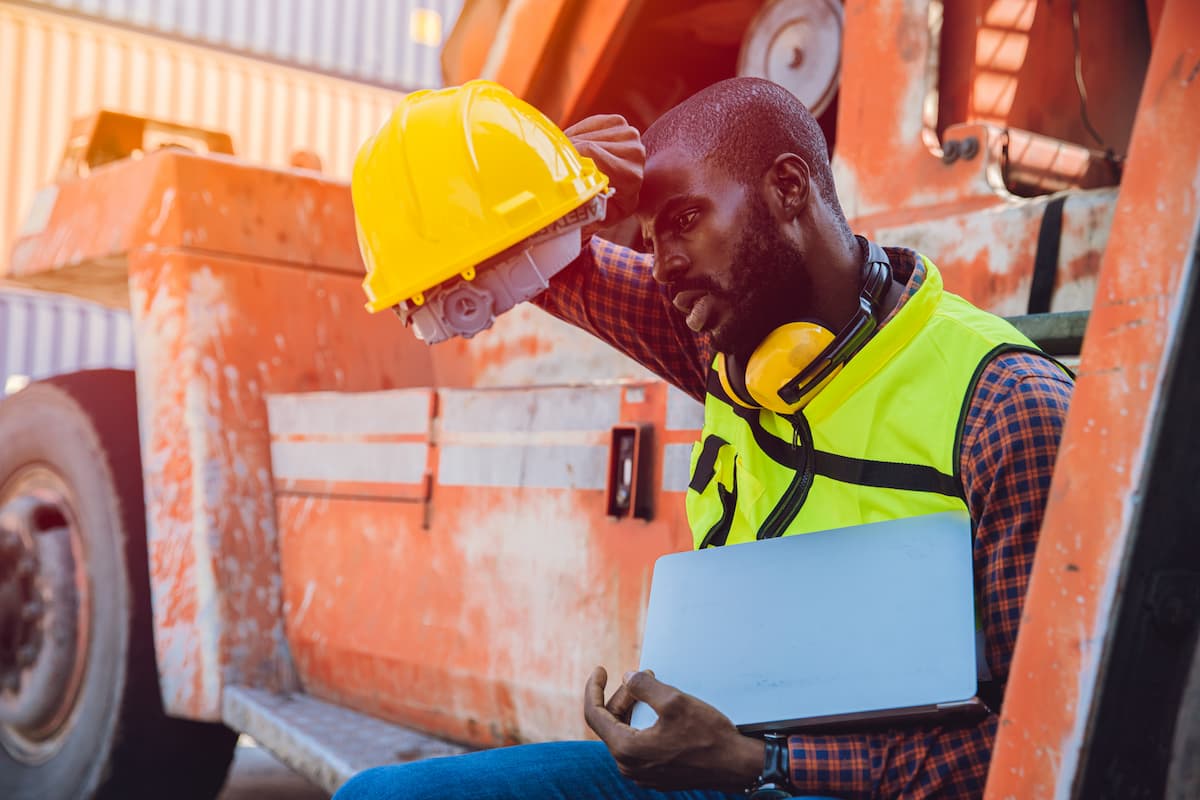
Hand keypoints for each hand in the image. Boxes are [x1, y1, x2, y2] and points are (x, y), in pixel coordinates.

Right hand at [565, 115, 644, 235]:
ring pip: (586, 134)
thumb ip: (586, 207)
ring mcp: (630, 135)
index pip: (590, 153)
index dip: (569, 157)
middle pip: (586, 143)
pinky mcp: (620, 122)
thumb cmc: (606, 207)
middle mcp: (636, 154)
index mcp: (631, 178)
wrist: (623, 192)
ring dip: (573, 145)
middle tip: (559, 166)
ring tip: (572, 161)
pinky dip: (577, 135)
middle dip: (569, 153)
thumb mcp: (598, 217)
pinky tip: (579, 149)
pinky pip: (588, 124)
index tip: (555, 168)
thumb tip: (566, 200)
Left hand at [583, 667, 764, 791]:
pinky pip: (639, 745)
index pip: (595, 714)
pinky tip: (660, 712)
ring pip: (626, 733)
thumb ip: (643, 686)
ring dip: (634, 709)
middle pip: (612, 722)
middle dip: (624, 696)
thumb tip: (627, 677)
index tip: (600, 669)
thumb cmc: (708, 736)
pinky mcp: (656, 775)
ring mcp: (643, 774)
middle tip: (644, 677)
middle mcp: (629, 767)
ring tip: (653, 689)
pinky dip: (643, 724)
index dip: (593, 688)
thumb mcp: (674, 701)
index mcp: (627, 749)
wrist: (736, 765)